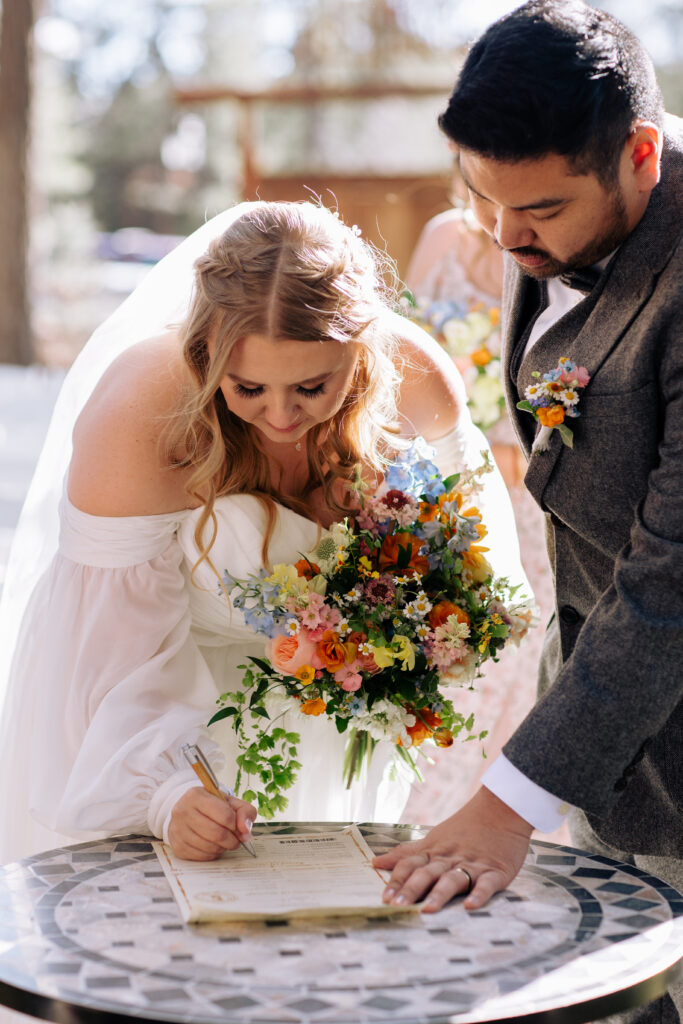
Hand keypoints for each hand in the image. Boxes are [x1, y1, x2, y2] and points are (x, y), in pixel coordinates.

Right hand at [168, 787, 256, 859]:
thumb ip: (244, 811)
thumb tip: (246, 832)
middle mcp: (183, 811)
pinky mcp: (177, 846)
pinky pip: (201, 856)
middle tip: (235, 839)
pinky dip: (212, 854)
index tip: (237, 826)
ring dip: (223, 848)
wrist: (188, 812)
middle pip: (217, 833)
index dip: (236, 824)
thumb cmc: (212, 806)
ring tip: (224, 841)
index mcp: (196, 795)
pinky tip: (213, 846)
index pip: (225, 815)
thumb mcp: (230, 802)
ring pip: (209, 847)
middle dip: (232, 840)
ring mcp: (177, 830)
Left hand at [373, 787, 532, 911]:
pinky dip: (479, 895)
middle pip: (427, 873)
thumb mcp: (433, 838)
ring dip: (439, 894)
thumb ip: (406, 853)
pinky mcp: (496, 871)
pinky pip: (487, 884)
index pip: (410, 864)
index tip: (384, 898)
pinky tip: (471, 906)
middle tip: (397, 907)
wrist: (501, 808)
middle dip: (411, 890)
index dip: (396, 880)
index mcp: (434, 851)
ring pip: (453, 879)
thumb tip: (375, 862)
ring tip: (428, 910)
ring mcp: (473, 865)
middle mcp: (450, 858)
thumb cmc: (465, 827)